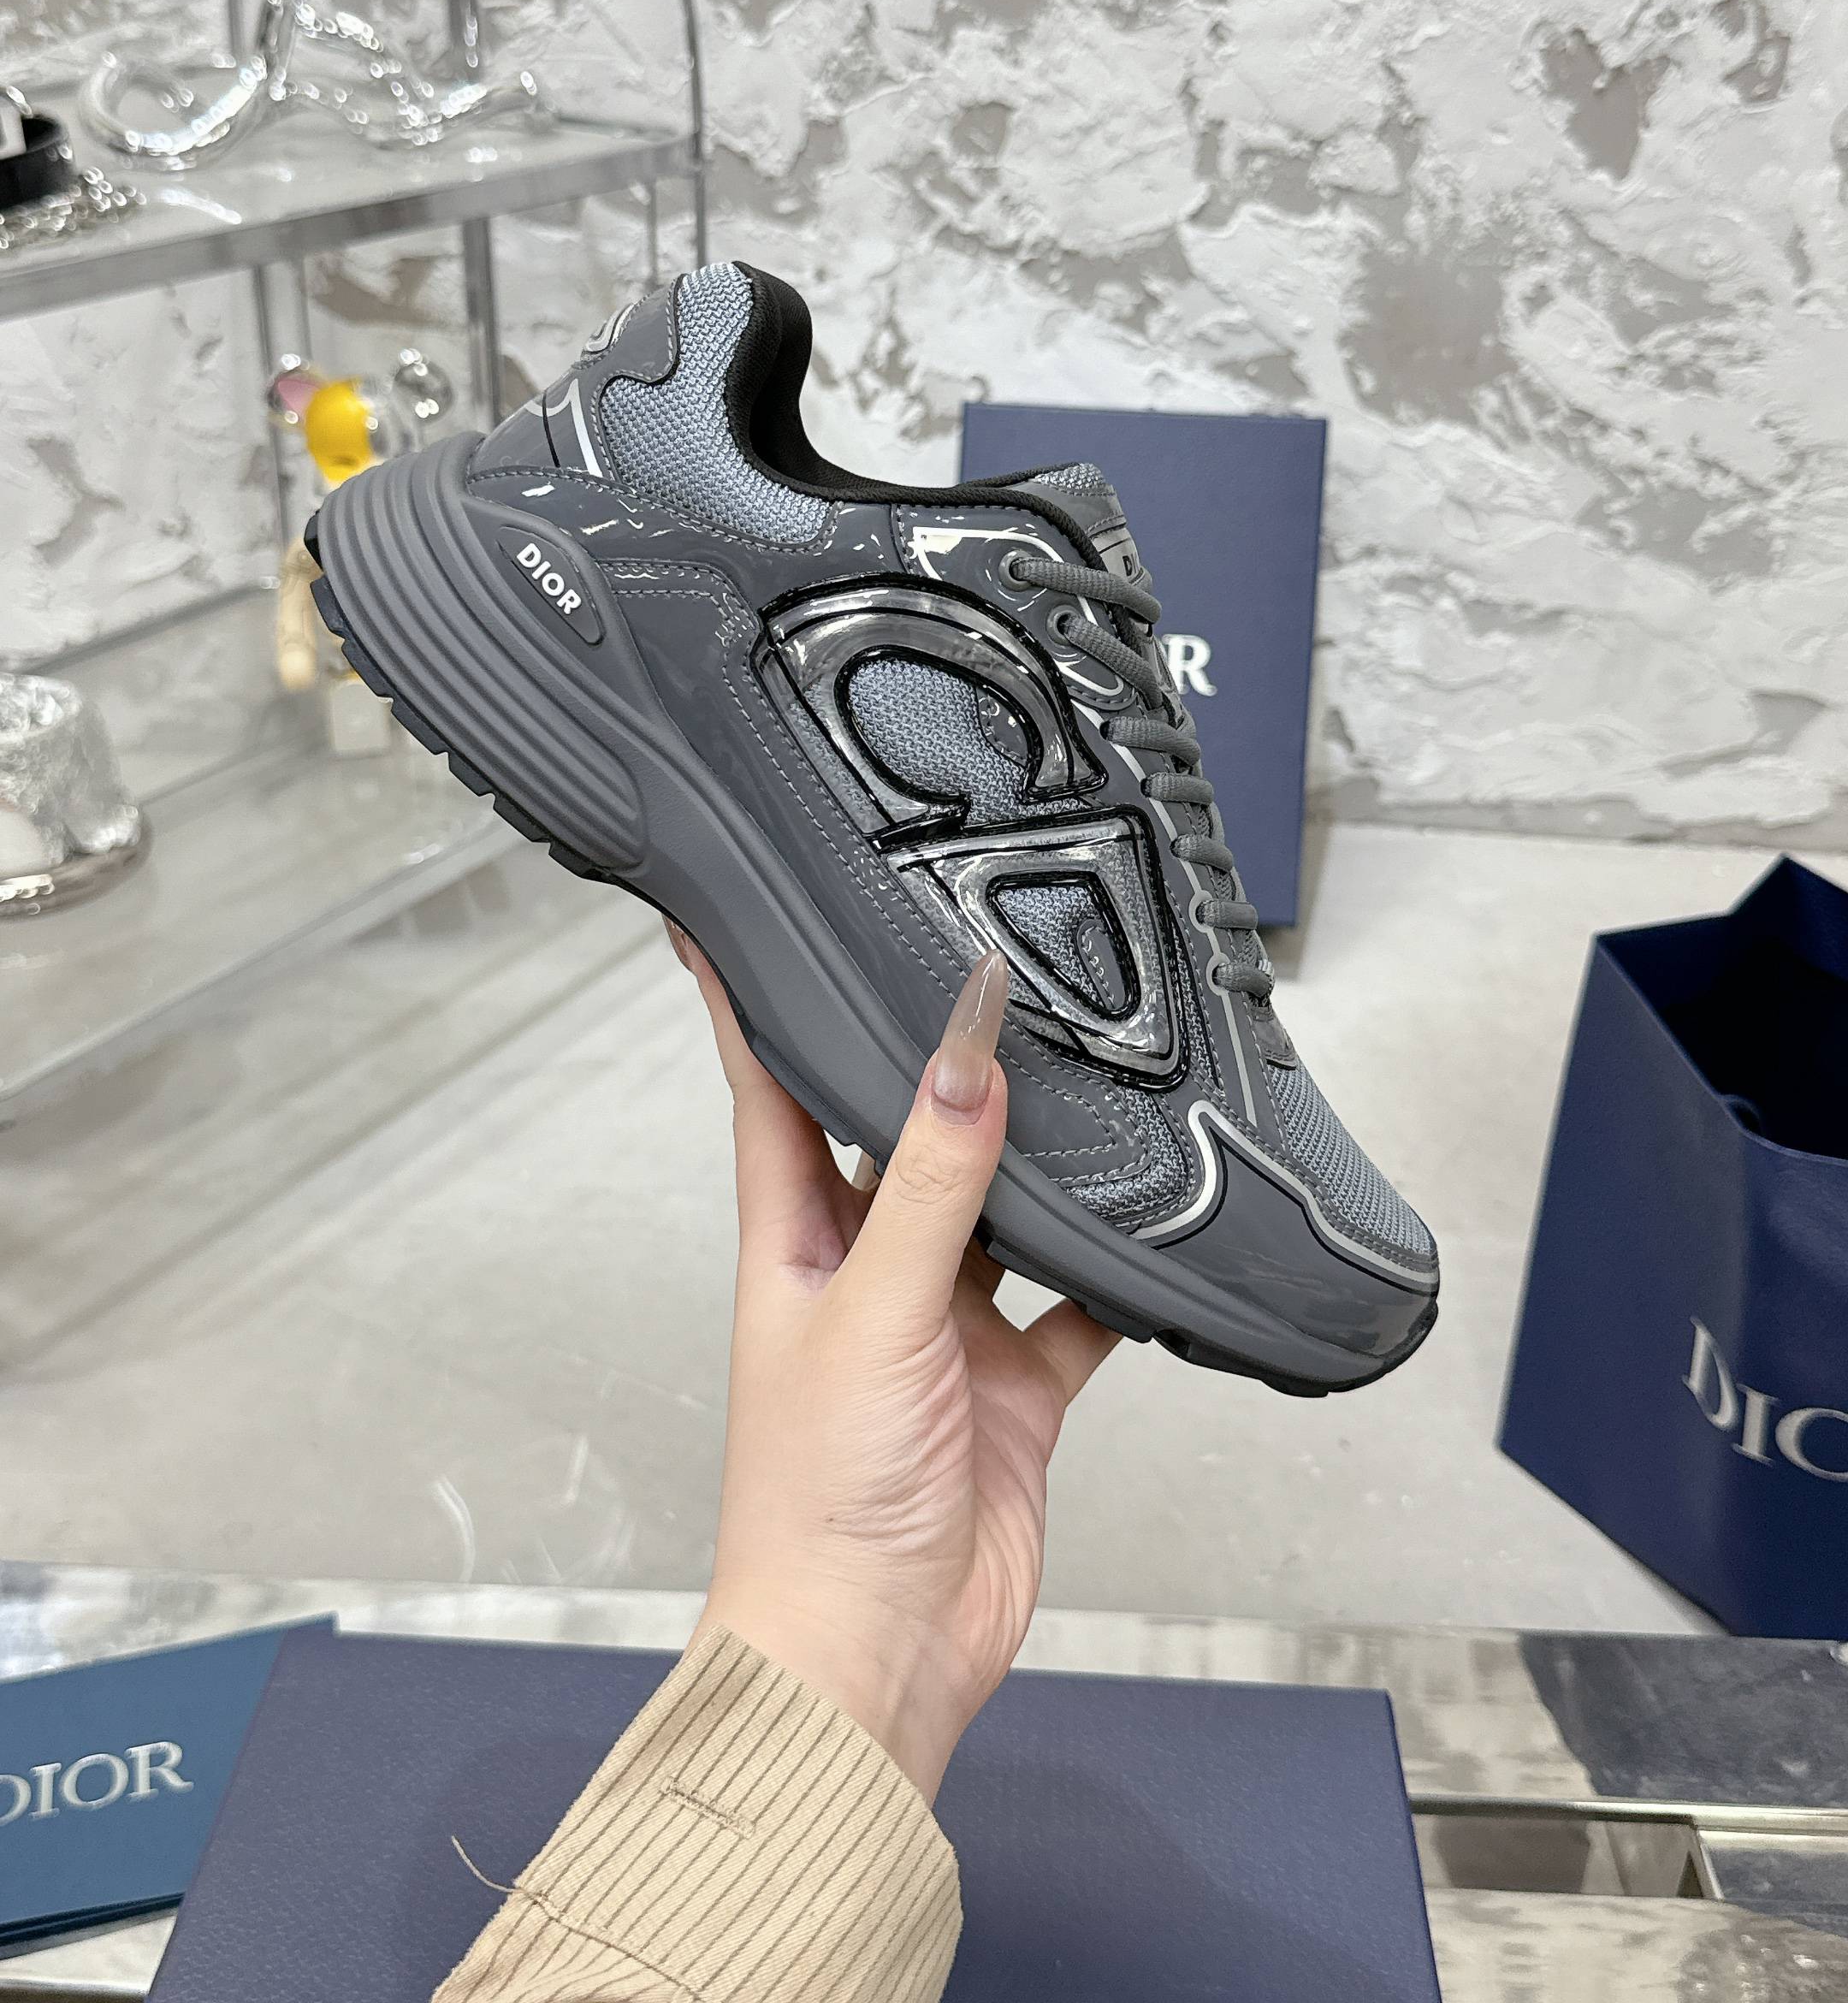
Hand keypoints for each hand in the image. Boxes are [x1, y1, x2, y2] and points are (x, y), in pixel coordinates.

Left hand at [669, 928, 1118, 1800]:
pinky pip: (1075, 1307)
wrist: (875, 1660)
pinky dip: (1113, 1277)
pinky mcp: (1014, 1387)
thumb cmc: (817, 1504)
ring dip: (1034, 1162)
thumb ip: (931, 1187)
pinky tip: (1151, 1230)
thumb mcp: (872, 1317)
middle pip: (899, 1136)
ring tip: (1084, 1074)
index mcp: (793, 1241)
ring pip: (996, 1212)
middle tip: (979, 971)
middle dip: (933, 1065)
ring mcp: (943, 1328)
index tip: (744, 914)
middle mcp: (867, 1270)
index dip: (754, 1002)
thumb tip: (966, 1055)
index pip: (768, 1089)